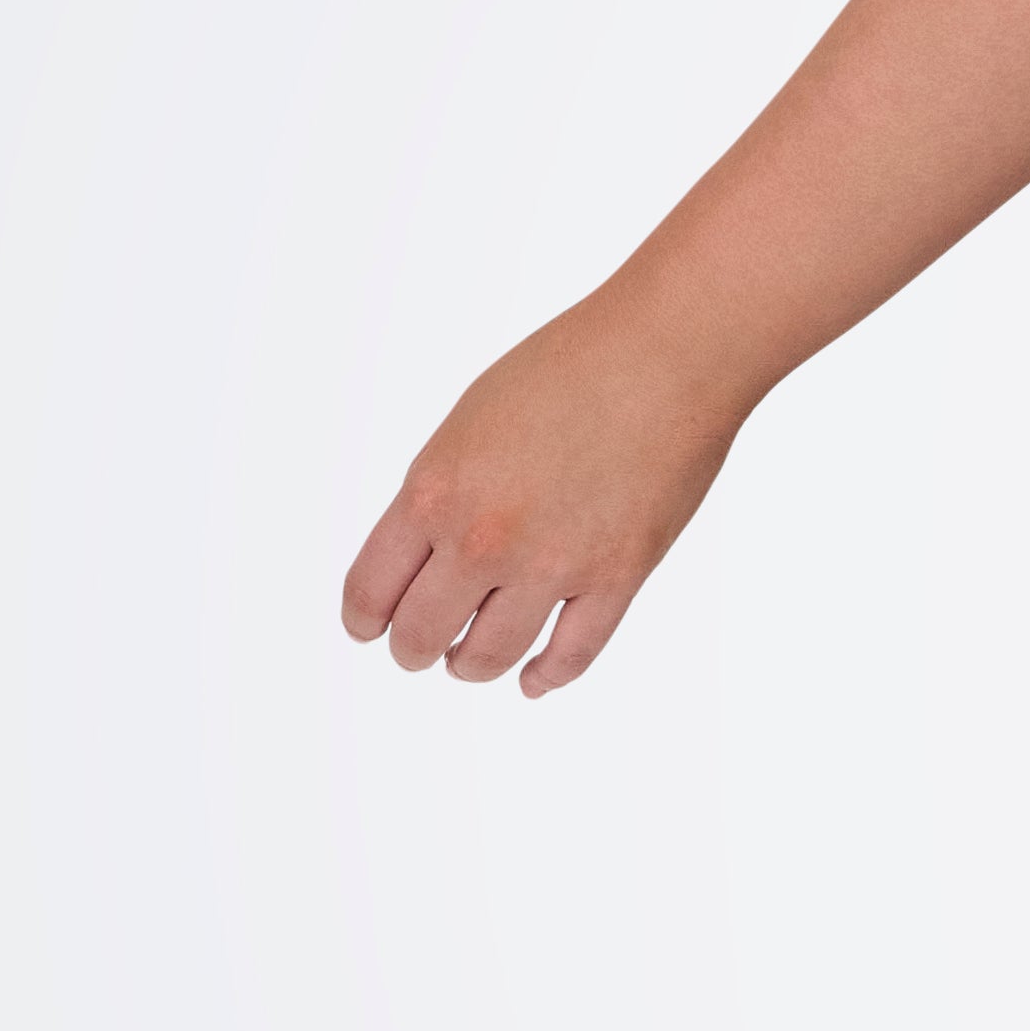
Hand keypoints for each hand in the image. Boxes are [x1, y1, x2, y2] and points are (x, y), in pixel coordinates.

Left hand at [341, 286, 731, 697]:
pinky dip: (546, 676)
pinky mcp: (616, 579)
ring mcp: (552, 565)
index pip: (371, 591)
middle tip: (422, 649)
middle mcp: (483, 538)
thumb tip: (430, 557)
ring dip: (471, 667)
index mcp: (434, 491)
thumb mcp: (469, 424)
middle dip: (416, 650)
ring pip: (489, 658)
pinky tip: (534, 678)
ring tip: (470, 661)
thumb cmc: (569, 368)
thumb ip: (440, 494)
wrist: (664, 352)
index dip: (365, 621)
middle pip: (421, 636)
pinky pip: (569, 656)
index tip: (370, 629)